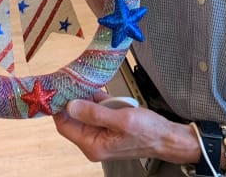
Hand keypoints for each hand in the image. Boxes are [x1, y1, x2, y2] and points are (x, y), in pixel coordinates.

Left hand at [53, 94, 197, 163]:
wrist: (167, 137)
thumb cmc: (148, 131)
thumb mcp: (121, 119)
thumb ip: (94, 112)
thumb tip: (71, 105)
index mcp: (93, 145)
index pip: (64, 125)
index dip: (59, 107)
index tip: (57, 89)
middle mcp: (94, 142)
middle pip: (74, 118)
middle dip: (75, 99)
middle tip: (73, 79)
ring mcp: (102, 134)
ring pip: (86, 112)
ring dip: (89, 98)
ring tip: (89, 83)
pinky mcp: (109, 127)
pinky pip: (98, 111)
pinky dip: (99, 100)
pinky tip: (101, 90)